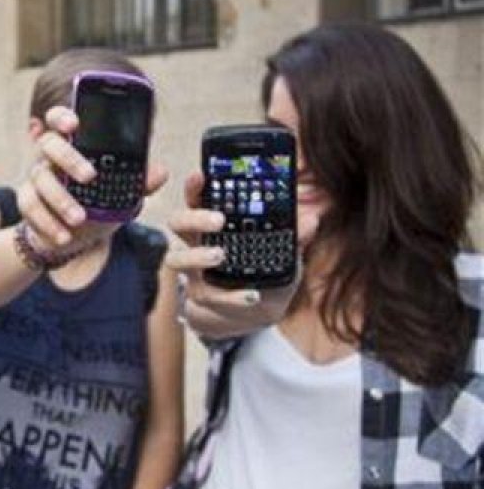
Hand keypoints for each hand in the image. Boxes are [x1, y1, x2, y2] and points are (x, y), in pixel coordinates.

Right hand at [16, 105, 167, 253]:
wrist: (72, 236)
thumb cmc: (96, 204)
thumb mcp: (120, 194)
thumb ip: (139, 182)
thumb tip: (161, 172)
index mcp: (72, 145)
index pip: (59, 119)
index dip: (62, 117)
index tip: (74, 124)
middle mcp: (50, 157)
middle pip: (48, 145)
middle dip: (68, 158)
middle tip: (90, 176)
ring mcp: (36, 178)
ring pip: (40, 179)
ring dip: (60, 200)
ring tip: (80, 219)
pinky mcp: (27, 201)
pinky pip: (31, 208)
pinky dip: (48, 223)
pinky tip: (64, 236)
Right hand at [165, 171, 318, 339]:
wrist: (254, 313)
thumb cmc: (264, 272)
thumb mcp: (283, 251)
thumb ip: (294, 235)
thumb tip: (311, 219)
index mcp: (214, 225)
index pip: (198, 199)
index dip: (194, 187)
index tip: (200, 175)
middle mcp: (197, 244)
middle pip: (178, 223)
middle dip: (194, 218)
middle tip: (218, 219)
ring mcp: (195, 272)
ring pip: (177, 260)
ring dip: (197, 256)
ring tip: (219, 255)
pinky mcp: (201, 299)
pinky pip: (207, 296)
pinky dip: (230, 296)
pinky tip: (251, 295)